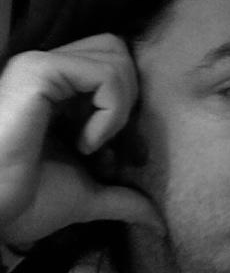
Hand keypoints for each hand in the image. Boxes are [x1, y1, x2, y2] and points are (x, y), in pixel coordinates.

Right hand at [0, 34, 163, 245]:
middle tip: (109, 139)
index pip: (115, 65)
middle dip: (128, 96)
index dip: (128, 104)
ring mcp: (42, 66)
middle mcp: (51, 71)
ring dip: (119, 108)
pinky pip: (105, 74)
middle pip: (118, 51)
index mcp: (60, 91)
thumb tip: (159, 222)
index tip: (117, 152)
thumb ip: (124, 197)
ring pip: (117, 57)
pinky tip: (85, 142)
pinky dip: (110, 112)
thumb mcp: (88, 196)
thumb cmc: (27, 202)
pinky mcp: (38, 71)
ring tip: (92, 144)